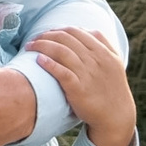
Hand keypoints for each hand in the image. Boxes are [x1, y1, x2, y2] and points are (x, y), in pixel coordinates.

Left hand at [27, 27, 135, 145]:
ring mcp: (87, 74)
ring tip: (30, 47)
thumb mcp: (114, 62)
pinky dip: (49, 64)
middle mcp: (96, 60)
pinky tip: (38, 60)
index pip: (76, 31)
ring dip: (42, 46)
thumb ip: (103, 44)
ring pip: (62, 51)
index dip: (57, 29)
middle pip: (66, 38)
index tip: (46, 33)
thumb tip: (85, 30)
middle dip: (46, 35)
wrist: (116, 115)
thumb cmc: (111, 88)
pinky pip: (62, 72)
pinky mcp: (79, 89)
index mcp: (104, 52)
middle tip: (33, 39)